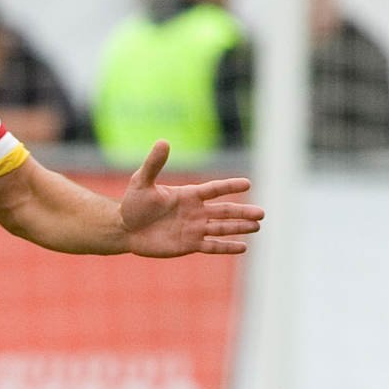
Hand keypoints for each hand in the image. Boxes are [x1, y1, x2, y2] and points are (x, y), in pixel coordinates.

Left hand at [119, 140, 261, 256]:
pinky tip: (243, 247)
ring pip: (222, 228)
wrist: (126, 229)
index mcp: (188, 194)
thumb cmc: (133, 203)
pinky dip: (227, 247)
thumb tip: (163, 141)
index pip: (214, 189)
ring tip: (257, 226)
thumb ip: (154, 164)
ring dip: (240, 227)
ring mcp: (194, 228)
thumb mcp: (142, 181)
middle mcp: (196, 211)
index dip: (230, 186)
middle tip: (262, 213)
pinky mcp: (189, 245)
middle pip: (224, 211)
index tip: (247, 184)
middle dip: (242, 212)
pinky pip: (212, 246)